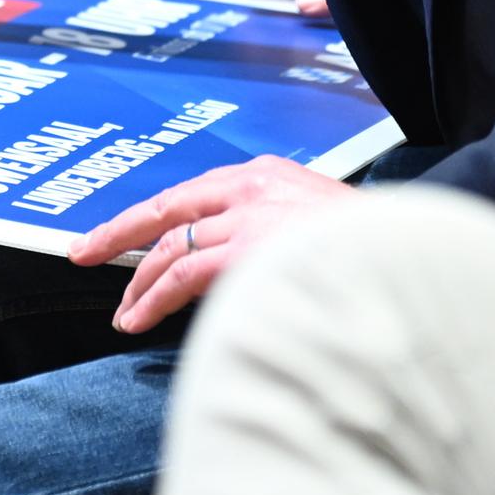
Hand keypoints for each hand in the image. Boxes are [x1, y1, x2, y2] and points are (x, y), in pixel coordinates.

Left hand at [68, 155, 353, 332]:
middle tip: (85, 252)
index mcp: (266, 175)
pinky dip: (155, 297)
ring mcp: (247, 218)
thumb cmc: (377, 247)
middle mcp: (250, 188)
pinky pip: (184, 274)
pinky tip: (138, 320)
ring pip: (171, 248)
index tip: (123, 232)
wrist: (409, 250)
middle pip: (167, 208)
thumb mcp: (322, 221)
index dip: (153, 215)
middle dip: (121, 233)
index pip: (194, 195)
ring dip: (141, 284)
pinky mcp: (247, 251)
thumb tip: (251, 265)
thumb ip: (280, 231)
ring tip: (123, 315)